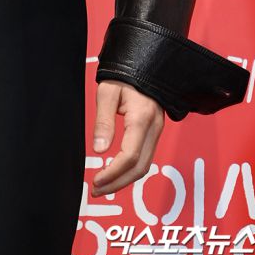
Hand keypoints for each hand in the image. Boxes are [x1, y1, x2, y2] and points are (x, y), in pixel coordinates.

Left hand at [90, 80, 164, 196]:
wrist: (144, 64)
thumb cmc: (123, 76)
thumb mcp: (107, 93)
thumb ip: (103, 122)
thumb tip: (98, 150)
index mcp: (142, 118)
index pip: (130, 156)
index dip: (113, 173)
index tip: (96, 181)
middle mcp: (154, 128)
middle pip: (140, 167)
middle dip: (118, 183)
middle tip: (97, 190)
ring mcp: (157, 131)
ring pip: (145, 166)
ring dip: (124, 180)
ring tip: (103, 186)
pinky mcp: (155, 132)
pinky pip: (146, 157)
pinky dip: (131, 170)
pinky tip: (116, 173)